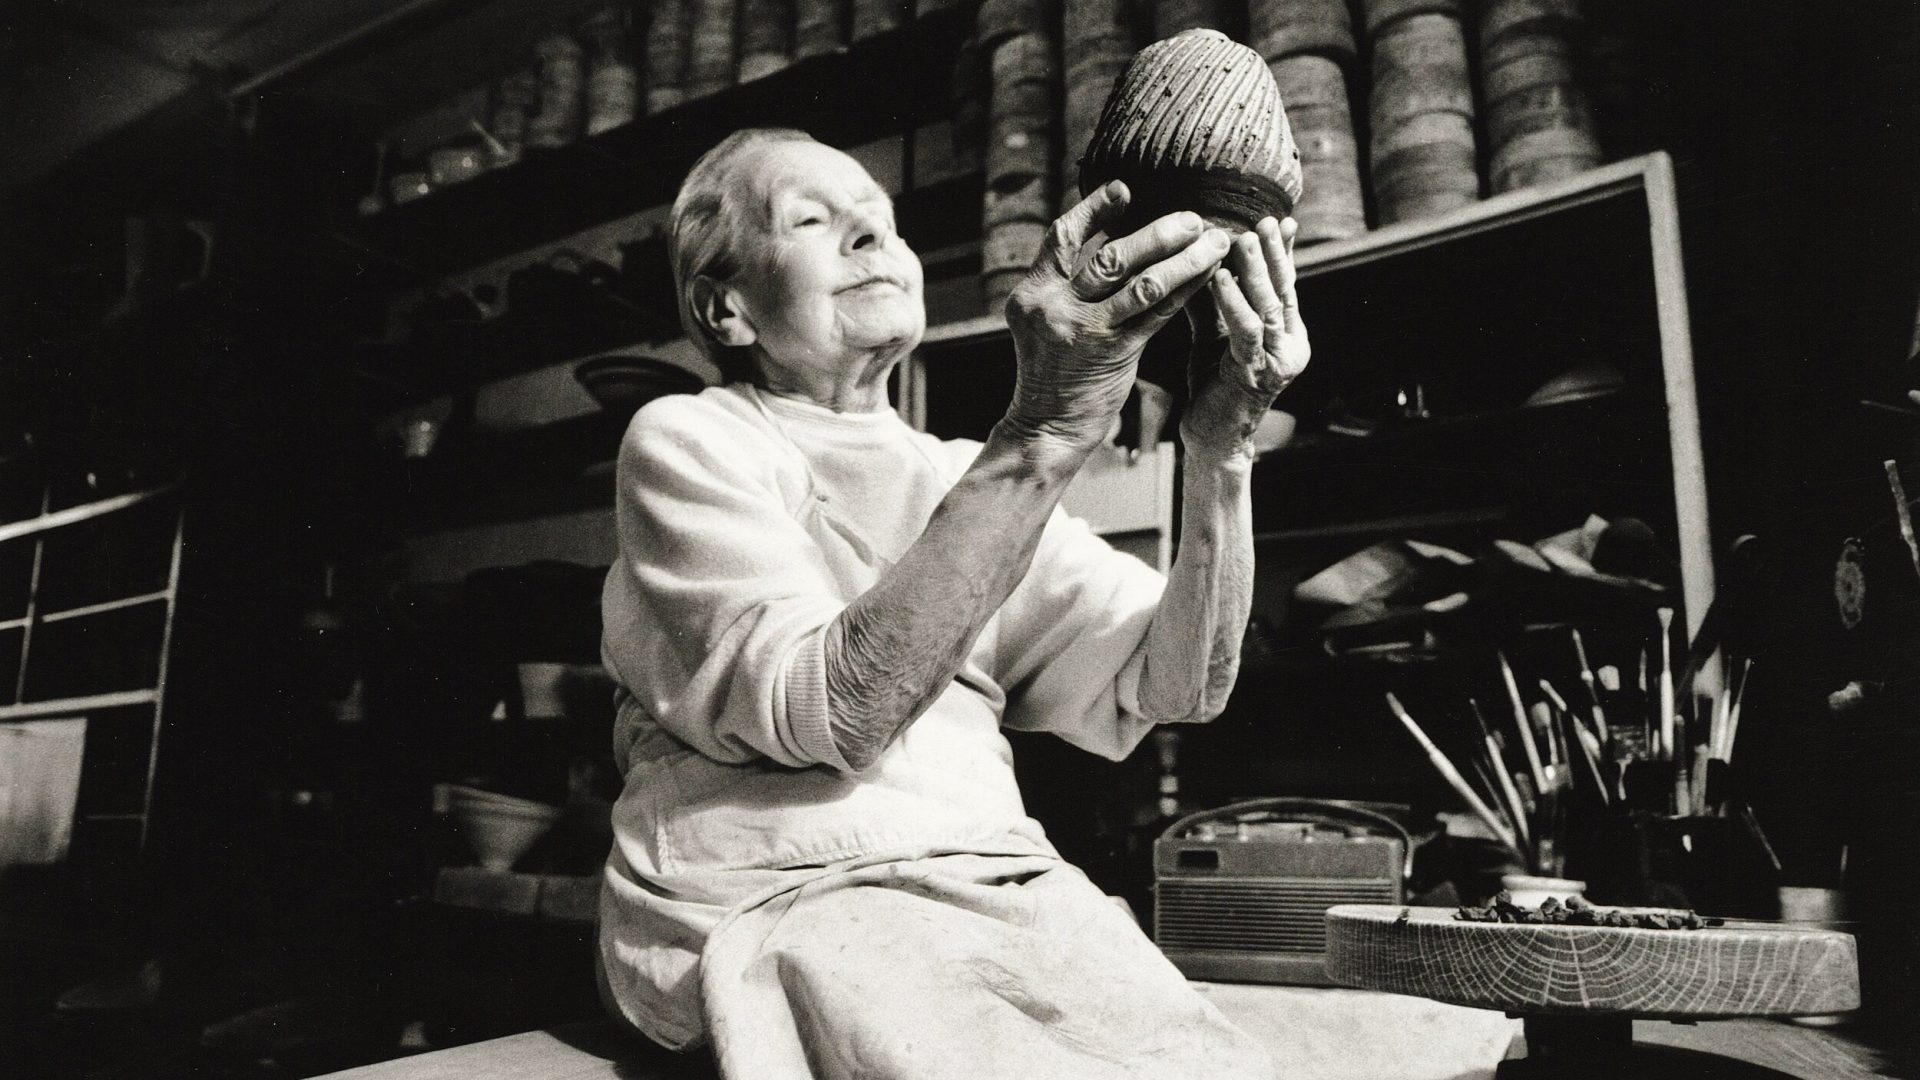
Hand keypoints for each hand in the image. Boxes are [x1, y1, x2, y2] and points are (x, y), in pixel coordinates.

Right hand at [1001, 181, 1231, 452]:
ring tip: (1216, 242)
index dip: (1093, 209)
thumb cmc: (1052, 371)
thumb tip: (1114, 236)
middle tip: (1193, 219)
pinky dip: (1186, 290)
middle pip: (1112, 256)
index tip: (1126, 189)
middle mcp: (1054, 308)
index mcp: (1032, 293)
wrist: (1047, 427)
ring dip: (1185, 259)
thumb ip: (1068, 285)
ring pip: (1143, 283)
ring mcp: (1085, 331)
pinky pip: (1159, 314)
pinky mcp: (1114, 354)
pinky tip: (1208, 275)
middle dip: (1159, 233)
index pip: (1062, 238)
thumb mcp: (1044, 321)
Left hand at [1182, 217, 1310, 461]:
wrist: (1211, 436)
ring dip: (1256, 271)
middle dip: (1274, 254)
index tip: (1281, 220)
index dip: (1283, 253)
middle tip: (1263, 221)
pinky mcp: (1257, 374)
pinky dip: (1232, 302)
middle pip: (1284, 290)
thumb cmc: (1213, 383)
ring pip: (1270, 306)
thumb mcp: (1215, 333)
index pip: (1287, 285)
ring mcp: (1279, 361)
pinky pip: (1246, 331)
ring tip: (1242, 239)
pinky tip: (1219, 278)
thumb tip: (1203, 255)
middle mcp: (1292, 345)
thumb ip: (1215, 299)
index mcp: (1288, 333)